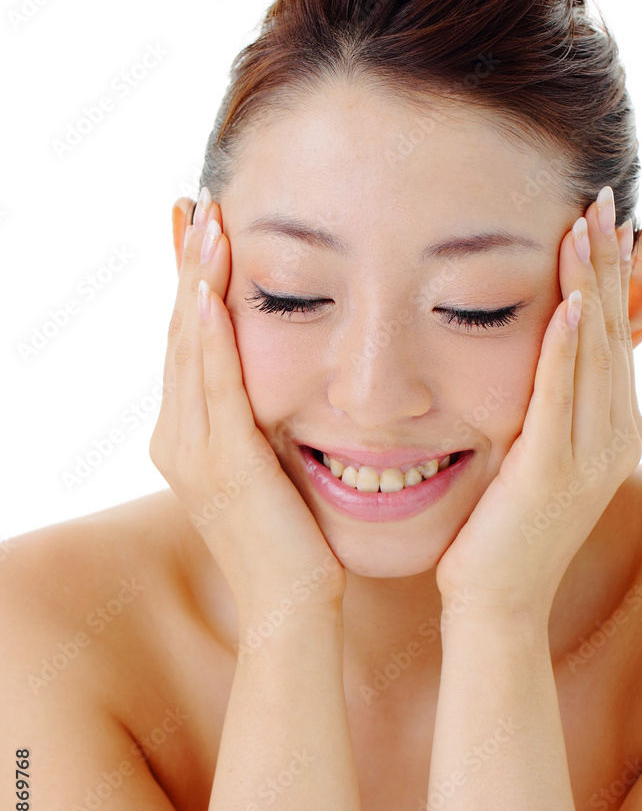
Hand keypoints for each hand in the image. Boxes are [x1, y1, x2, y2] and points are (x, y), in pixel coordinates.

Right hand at [149, 194, 345, 630]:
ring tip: (205, 221)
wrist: (292, 606)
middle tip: (195, 205)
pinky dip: (210, 333)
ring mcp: (192, 452)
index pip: (189, 346)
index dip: (192, 287)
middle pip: (180, 336)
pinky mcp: (223, 463)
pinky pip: (213, 385)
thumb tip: (280, 386)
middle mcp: (178, 439)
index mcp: (188, 439)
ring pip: (190, 350)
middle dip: (187, 268)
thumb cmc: (293, 541)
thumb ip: (262, 425)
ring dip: (196, 282)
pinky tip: (210, 288)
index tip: (201, 233)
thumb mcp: (270, 469)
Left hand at [434, 187, 641, 619]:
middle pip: (611, 332)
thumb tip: (535, 356)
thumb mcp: (533, 456)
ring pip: (594, 353)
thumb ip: (543, 406)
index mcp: (607, 429)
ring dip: (590, 286)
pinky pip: (560, 399)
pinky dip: (567, 350)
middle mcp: (610, 436)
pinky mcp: (550, 473)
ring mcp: (586, 456)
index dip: (607, 276)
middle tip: (600, 198)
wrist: (496, 601)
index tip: (597, 221)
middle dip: (605, 263)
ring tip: (585, 225)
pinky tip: (568, 303)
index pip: (610, 336)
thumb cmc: (502, 529)